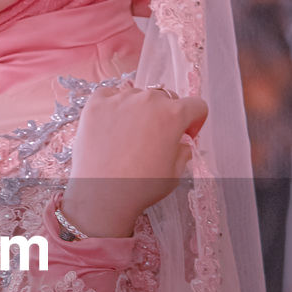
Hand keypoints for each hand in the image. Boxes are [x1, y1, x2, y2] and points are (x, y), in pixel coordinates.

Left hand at [63, 82, 207, 236]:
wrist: (100, 196)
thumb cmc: (139, 187)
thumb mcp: (175, 172)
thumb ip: (183, 150)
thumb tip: (180, 142)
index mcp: (173, 115)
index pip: (196, 105)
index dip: (194, 122)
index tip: (185, 134)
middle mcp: (148, 100)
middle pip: (165, 98)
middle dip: (165, 115)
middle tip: (155, 137)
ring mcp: (120, 99)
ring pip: (137, 95)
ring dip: (139, 110)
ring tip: (128, 136)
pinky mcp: (95, 103)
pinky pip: (110, 95)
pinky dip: (113, 106)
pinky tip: (111, 127)